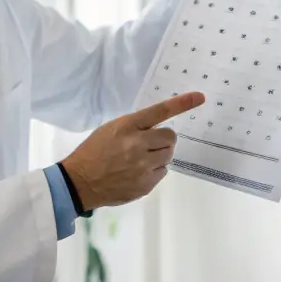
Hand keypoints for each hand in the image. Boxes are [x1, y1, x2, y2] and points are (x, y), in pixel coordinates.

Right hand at [60, 93, 203, 212]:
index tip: (200, 97)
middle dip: (163, 140)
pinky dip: (154, 170)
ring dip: (160, 155)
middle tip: (150, 144)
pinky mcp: (146, 184)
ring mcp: (143, 166)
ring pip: (169, 155)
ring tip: (141, 160)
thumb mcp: (111, 130)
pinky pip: (163, 172)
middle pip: (170, 137)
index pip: (159, 111)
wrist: (80, 182)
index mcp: (127, 126)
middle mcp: (138, 144)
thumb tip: (159, 128)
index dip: (182, 103)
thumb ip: (135, 127)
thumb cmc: (94, 152)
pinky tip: (137, 172)